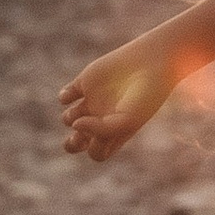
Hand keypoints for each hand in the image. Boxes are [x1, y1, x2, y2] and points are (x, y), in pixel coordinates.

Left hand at [60, 39, 179, 162]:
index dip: (95, 149)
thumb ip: (99, 130)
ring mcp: (93, 100)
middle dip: (72, 144)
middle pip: (79, 141)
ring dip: (68, 118)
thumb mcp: (126, 120)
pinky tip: (74, 93)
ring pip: (69, 118)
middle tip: (76, 138)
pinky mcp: (85, 82)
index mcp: (116, 132)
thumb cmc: (144, 96)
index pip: (97, 152)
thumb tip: (75, 125)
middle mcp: (103, 118)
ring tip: (78, 111)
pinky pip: (65, 96)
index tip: (102, 136)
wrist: (150, 62)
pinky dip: (64, 97)